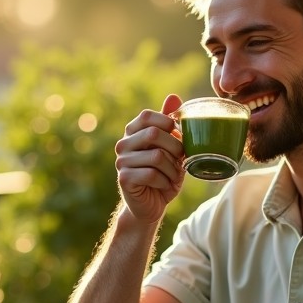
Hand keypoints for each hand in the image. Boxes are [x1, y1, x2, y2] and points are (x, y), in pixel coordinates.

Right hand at [115, 94, 184, 222]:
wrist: (151, 204)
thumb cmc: (163, 174)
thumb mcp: (170, 147)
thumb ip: (169, 124)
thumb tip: (174, 97)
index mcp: (133, 132)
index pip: (148, 116)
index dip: (168, 124)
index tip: (179, 137)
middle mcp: (123, 144)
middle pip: (154, 134)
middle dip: (175, 148)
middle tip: (181, 160)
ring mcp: (121, 161)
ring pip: (156, 156)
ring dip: (172, 169)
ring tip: (173, 176)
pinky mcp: (124, 178)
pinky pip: (151, 174)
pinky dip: (165, 181)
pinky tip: (164, 185)